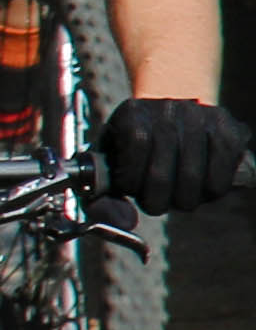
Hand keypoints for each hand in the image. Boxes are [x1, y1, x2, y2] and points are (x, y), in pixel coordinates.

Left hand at [104, 94, 248, 214]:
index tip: (131, 189)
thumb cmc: (134, 157)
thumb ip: (104, 200)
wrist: (171, 132)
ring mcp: (199, 114)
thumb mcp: (109, 172)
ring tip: (179, 197)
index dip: (133, 180)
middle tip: (159, 203)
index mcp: (131, 113)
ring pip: (192, 175)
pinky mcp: (226, 126)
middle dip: (158, 199)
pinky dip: (213, 189)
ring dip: (185, 198)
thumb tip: (125, 221)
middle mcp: (167, 108)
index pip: (136, 146)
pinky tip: (203, 189)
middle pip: (162, 171)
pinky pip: (221, 170)